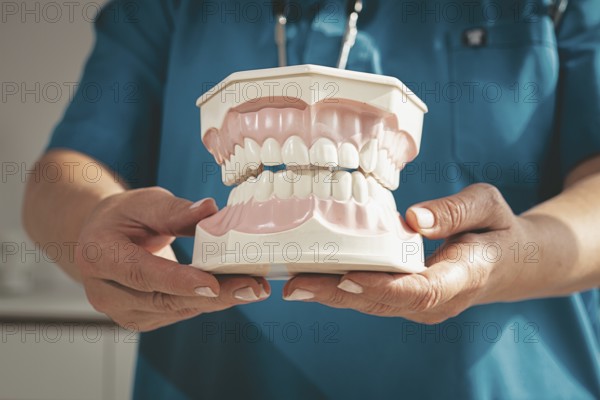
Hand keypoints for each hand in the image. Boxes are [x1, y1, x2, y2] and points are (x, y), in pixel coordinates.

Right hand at [76, 187, 269, 330]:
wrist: (101, 239)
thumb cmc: (123, 216)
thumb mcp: (145, 202)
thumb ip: (175, 210)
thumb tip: (210, 210)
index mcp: (99, 255)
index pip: (141, 272)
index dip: (177, 280)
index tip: (212, 285)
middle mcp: (105, 292)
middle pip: (164, 299)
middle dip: (214, 296)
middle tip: (253, 287)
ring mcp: (122, 311)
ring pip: (175, 310)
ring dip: (218, 301)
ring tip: (255, 287)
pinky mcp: (140, 319)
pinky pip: (178, 312)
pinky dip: (208, 302)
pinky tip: (235, 290)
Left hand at [283, 183, 533, 323]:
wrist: (511, 263)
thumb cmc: (498, 229)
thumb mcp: (489, 206)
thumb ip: (456, 211)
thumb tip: (414, 219)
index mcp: (463, 276)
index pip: (421, 290)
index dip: (382, 286)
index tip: (346, 276)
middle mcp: (439, 300)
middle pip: (385, 303)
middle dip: (338, 295)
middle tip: (294, 284)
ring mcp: (423, 306)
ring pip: (374, 305)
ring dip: (332, 296)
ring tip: (292, 284)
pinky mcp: (410, 300)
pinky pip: (374, 298)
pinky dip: (342, 291)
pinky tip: (313, 280)